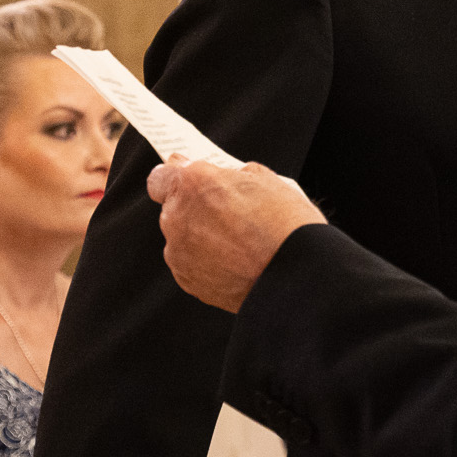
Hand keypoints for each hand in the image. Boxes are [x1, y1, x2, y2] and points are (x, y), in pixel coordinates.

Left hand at [149, 159, 325, 312]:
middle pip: (174, 209)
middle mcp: (176, 216)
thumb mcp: (264, 179)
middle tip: (229, 216)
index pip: (161, 177)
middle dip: (196, 210)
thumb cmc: (285, 224)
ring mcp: (179, 251)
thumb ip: (231, 177)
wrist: (296, 274)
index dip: (176, 179)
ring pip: (182, 238)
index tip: (191, 183)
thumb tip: (224, 181)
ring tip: (238, 245)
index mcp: (192, 183)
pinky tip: (235, 264)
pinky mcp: (187, 280)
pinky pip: (190, 264)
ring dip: (201, 238)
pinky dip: (206, 263)